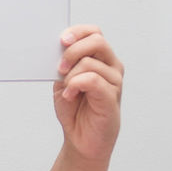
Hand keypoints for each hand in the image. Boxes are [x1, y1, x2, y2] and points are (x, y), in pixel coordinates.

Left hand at [53, 25, 122, 163]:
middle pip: (97, 41)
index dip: (77, 32)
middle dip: (73, 50)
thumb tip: (57, 48)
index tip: (61, 40)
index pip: (94, 32)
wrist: (81, 139)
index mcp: (100, 58)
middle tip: (60, 67)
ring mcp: (114, 80)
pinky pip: (92, 80)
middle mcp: (111, 66)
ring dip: (70, 75)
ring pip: (90, 62)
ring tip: (66, 89)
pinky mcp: (111, 96)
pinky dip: (75, 85)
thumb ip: (63, 63)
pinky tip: (71, 95)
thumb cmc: (75, 109)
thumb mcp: (63, 81)